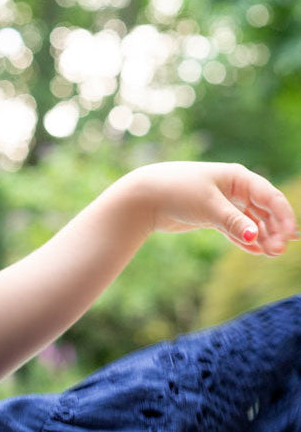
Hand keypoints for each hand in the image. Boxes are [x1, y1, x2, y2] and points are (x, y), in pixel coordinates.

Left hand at [127, 161, 297, 255]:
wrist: (145, 197)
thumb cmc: (177, 192)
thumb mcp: (209, 206)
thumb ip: (233, 222)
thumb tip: (255, 238)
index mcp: (238, 178)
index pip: (270, 197)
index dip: (283, 216)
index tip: (289, 236)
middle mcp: (234, 188)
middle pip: (262, 210)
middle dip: (272, 230)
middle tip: (278, 251)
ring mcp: (222, 203)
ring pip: (249, 221)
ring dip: (260, 236)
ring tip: (269, 254)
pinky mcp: (211, 216)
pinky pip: (233, 229)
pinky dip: (243, 239)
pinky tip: (255, 251)